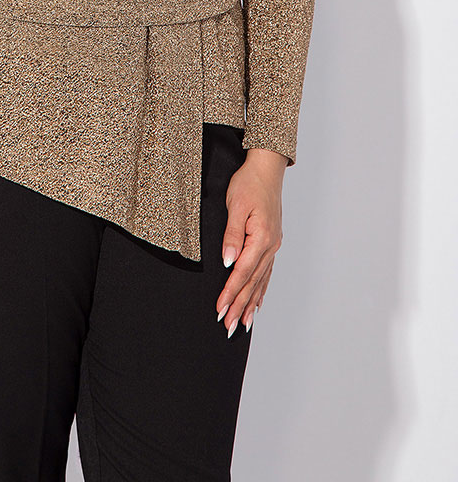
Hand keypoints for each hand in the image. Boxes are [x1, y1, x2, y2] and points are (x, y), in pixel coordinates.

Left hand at [215, 149, 286, 336]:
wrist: (266, 168)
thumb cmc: (248, 183)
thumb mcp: (235, 205)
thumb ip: (232, 235)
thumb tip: (228, 262)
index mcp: (262, 238)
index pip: (242, 272)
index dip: (230, 293)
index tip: (220, 309)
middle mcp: (270, 245)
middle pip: (253, 282)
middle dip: (240, 305)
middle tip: (229, 326)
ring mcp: (273, 244)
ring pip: (261, 280)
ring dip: (251, 303)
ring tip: (243, 323)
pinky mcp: (272, 241)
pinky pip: (266, 272)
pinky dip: (261, 289)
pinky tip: (257, 302)